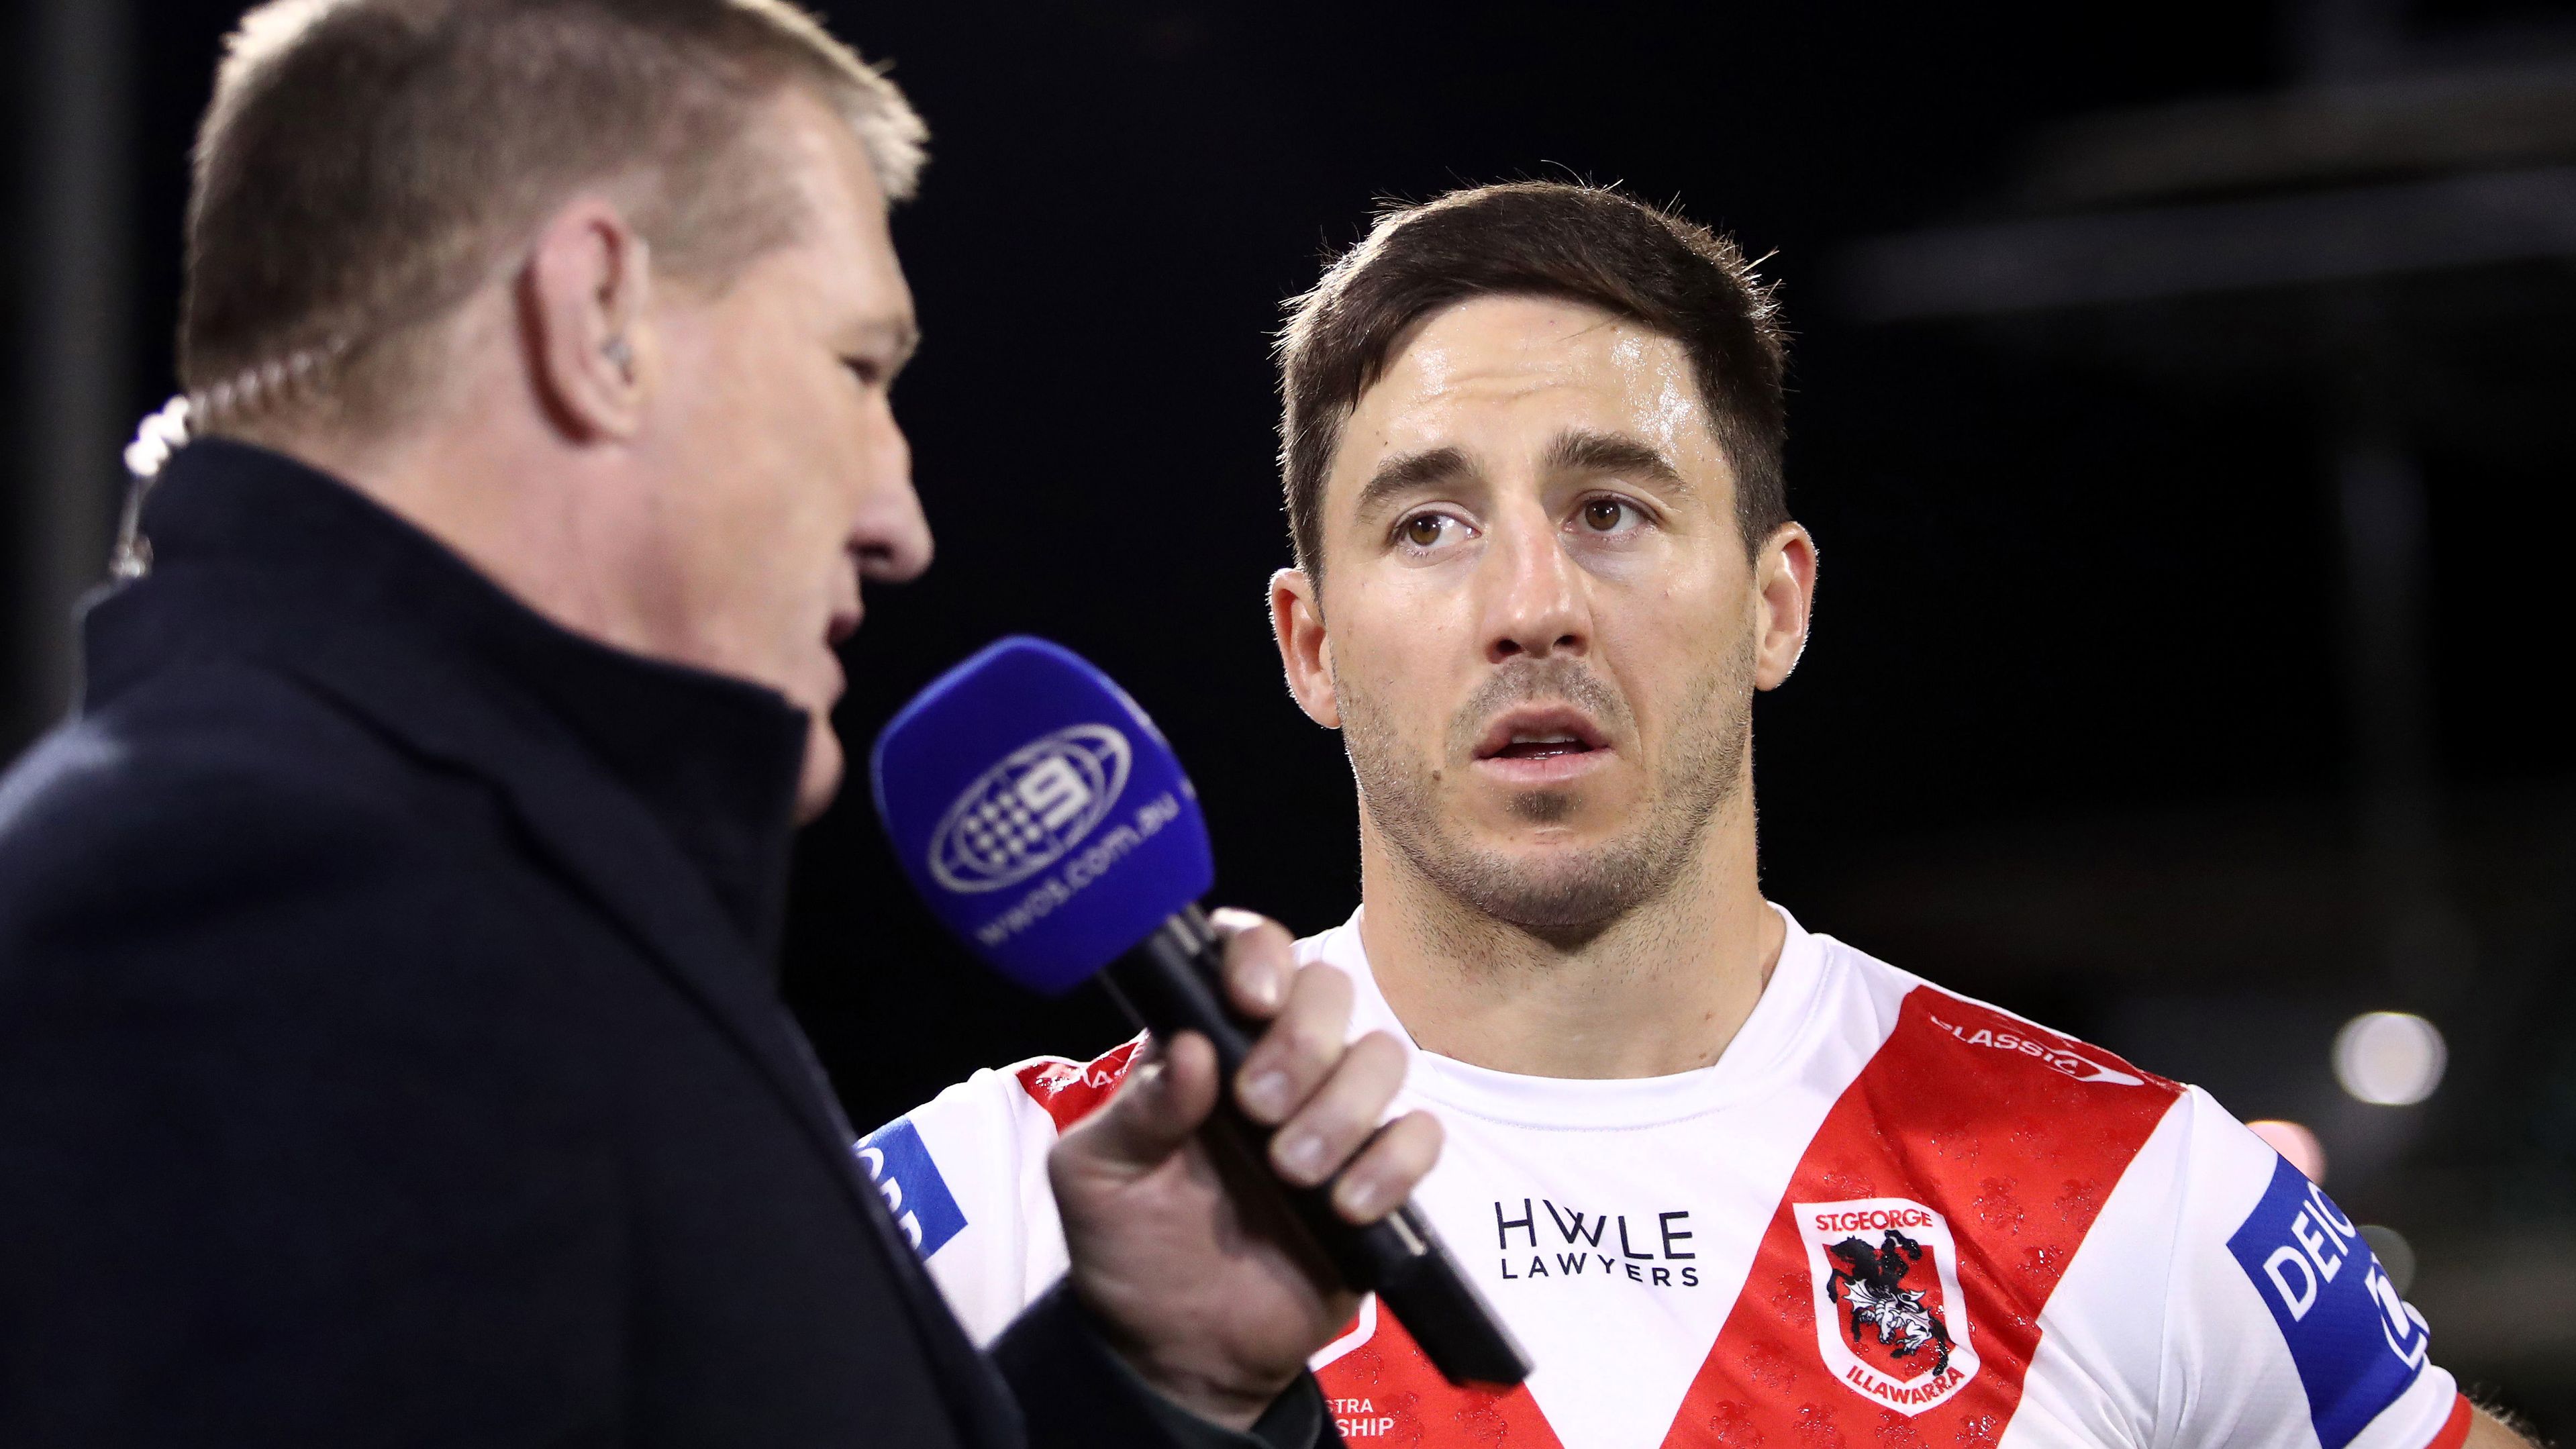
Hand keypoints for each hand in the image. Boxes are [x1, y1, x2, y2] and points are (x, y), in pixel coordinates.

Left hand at [1047, 908, 1443, 1431]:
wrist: (1175, 1352)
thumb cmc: (1126, 1246)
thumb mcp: (1095, 1178)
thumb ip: (1136, 1112)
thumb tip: (1191, 1051)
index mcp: (1209, 1042)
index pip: (1252, 954)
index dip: (1261, 955)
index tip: (1249, 999)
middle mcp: (1278, 1063)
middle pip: (1331, 990)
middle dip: (1303, 1042)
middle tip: (1257, 1109)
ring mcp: (1335, 1117)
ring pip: (1383, 1056)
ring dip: (1342, 1109)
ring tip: (1290, 1172)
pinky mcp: (1380, 1179)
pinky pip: (1422, 1137)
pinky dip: (1393, 1163)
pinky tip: (1344, 1206)